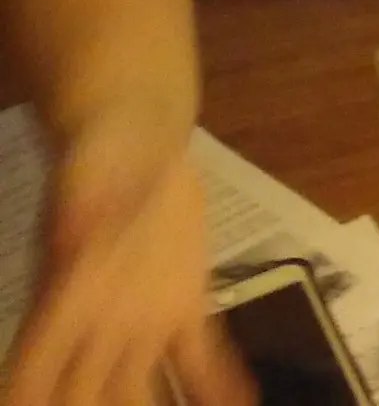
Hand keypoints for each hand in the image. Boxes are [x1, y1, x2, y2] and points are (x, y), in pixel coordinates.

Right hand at [3, 132, 248, 405]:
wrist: (136, 130)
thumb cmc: (101, 148)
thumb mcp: (89, 171)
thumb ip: (82, 210)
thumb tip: (72, 238)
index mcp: (66, 302)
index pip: (35, 375)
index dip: (28, 401)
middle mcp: (97, 326)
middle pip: (89, 402)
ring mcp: (140, 320)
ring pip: (142, 395)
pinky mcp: (183, 304)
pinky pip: (200, 358)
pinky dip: (218, 389)